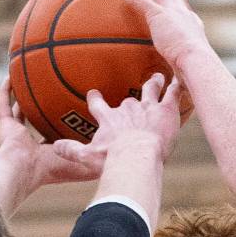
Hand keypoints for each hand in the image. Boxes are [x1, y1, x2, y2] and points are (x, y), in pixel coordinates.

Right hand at [0, 78, 105, 187]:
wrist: (28, 170)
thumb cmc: (55, 169)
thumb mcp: (84, 161)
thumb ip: (101, 152)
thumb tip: (122, 146)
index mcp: (50, 152)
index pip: (60, 136)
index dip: (67, 124)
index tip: (78, 109)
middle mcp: (33, 144)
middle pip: (40, 123)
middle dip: (45, 111)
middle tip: (54, 92)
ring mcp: (17, 135)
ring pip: (20, 112)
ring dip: (23, 98)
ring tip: (28, 79)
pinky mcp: (5, 128)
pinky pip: (4, 105)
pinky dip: (5, 92)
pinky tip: (10, 76)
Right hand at [53, 73, 181, 167]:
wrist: (135, 156)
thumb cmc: (111, 159)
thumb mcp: (87, 157)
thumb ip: (71, 150)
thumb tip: (55, 147)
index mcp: (108, 119)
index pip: (98, 105)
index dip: (96, 99)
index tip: (94, 93)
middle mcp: (127, 108)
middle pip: (128, 99)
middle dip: (130, 99)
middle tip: (131, 98)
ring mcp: (148, 106)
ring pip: (151, 89)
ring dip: (154, 83)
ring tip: (158, 78)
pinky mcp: (166, 109)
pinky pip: (172, 93)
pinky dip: (177, 86)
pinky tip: (180, 80)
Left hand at [104, 0, 208, 71]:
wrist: (196, 62)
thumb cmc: (195, 72)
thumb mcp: (187, 71)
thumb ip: (181, 75)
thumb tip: (178, 90)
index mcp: (191, 25)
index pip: (181, 10)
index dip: (175, 3)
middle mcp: (182, 13)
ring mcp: (171, 11)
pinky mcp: (158, 13)